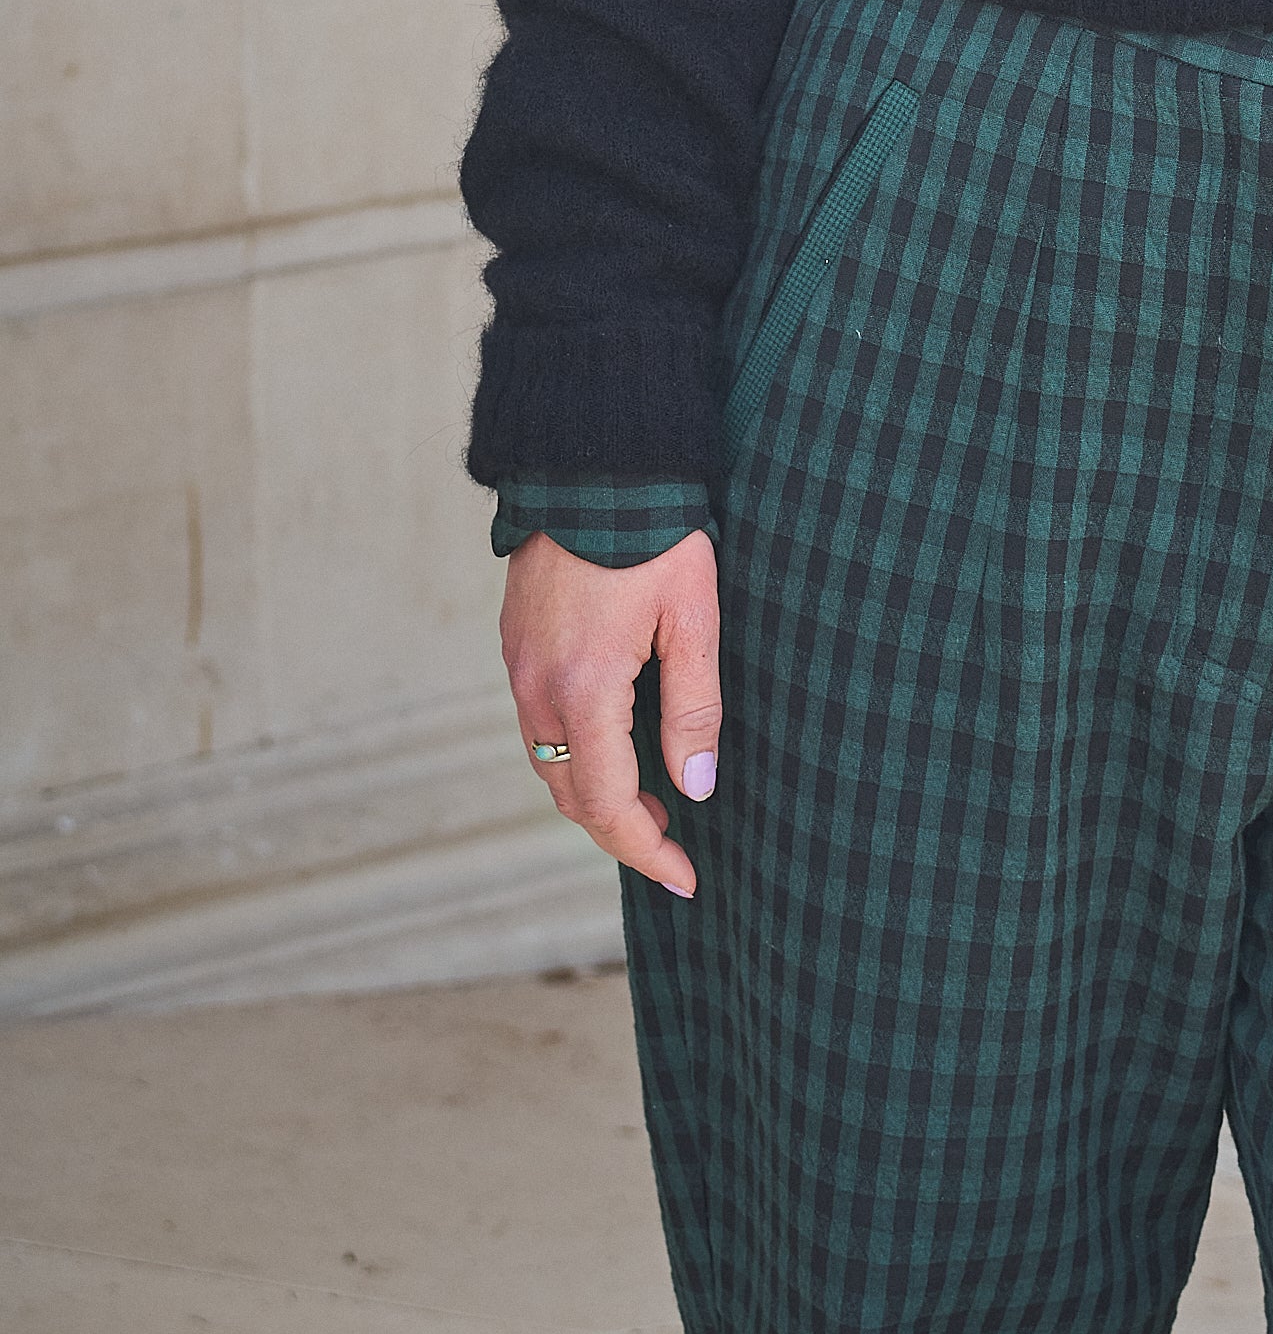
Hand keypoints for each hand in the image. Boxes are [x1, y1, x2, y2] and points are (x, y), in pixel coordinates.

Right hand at [500, 529, 720, 896]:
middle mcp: (536, 685)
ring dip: (594, 793)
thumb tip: (697, 788)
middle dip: (620, 832)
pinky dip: (573, 753)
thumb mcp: (694, 617)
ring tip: (651, 804)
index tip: (686, 878)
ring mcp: (517, 663)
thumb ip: (694, 708)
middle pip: (569, 793)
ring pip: (548, 761)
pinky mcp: (515, 640)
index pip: (606, 803)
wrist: (594, 455)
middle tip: (673, 850)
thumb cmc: (655, 529)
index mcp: (583, 688)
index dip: (645, 850)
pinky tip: (613, 745)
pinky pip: (538, 722)